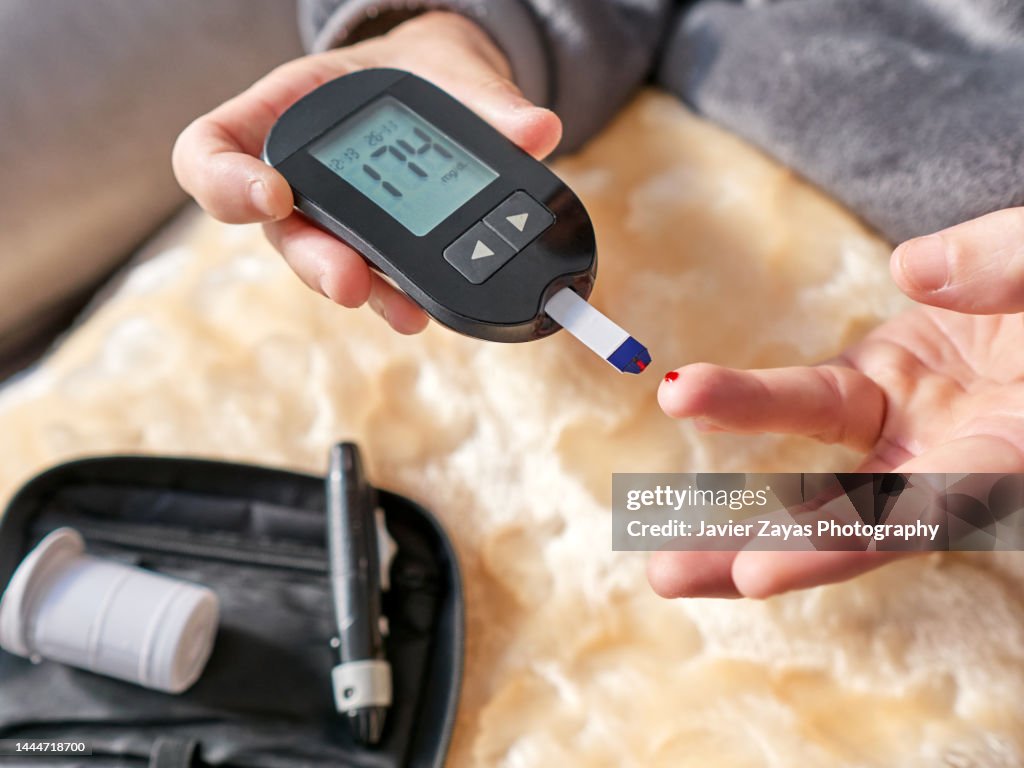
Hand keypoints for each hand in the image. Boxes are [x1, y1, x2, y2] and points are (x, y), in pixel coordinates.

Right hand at [172, 12, 560, 332]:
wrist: (442, 95)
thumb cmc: (416, 71)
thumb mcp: (444, 68)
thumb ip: (482, 98)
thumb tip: (537, 131)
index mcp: (282, 114)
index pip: (211, 151)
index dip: (224, 181)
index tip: (273, 195)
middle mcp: (295, 177)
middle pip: (277, 230)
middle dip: (314, 260)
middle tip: (350, 282)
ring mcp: (330, 220)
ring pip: (326, 264)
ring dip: (362, 290)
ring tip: (406, 312)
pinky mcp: (370, 248)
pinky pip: (374, 275)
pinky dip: (398, 293)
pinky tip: (426, 308)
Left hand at [650, 207, 1023, 598]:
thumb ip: (1010, 268)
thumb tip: (912, 269)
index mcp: (1018, 447)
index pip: (931, 510)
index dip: (846, 543)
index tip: (761, 572)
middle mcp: (960, 455)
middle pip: (855, 524)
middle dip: (762, 554)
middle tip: (667, 576)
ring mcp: (912, 423)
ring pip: (820, 477)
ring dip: (739, 509)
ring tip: (656, 543)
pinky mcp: (878, 384)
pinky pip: (810, 400)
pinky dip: (753, 406)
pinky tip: (694, 401)